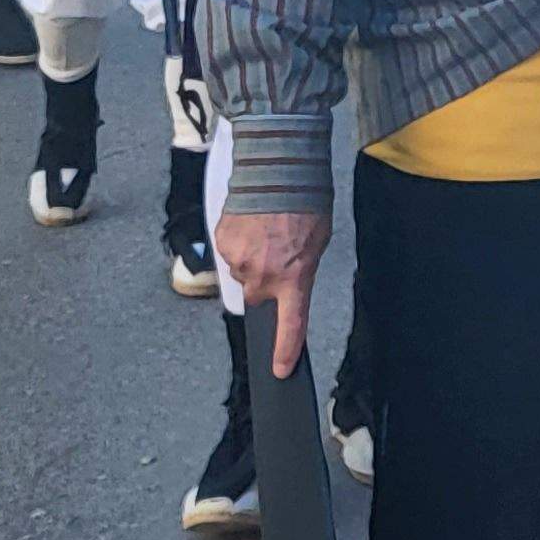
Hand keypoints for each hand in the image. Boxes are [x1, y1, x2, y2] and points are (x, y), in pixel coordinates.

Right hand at [214, 210, 330, 378]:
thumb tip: (291, 282)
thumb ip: (301, 270)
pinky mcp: (222, 243)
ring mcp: (239, 261)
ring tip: (268, 231)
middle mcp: (263, 275)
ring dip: (254, 259)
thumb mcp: (318, 242)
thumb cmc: (305, 201)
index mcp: (293, 277)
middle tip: (279, 255)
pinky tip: (253, 224)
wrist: (276, 169)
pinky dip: (241, 243)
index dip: (285, 350)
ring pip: (244, 273)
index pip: (291, 325)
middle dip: (267, 284)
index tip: (280, 369)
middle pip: (258, 297)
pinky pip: (231, 253)